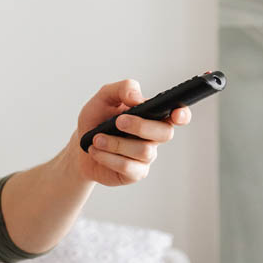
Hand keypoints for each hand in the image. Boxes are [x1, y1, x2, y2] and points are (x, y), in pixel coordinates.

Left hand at [74, 79, 190, 185]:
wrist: (80, 147)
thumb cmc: (96, 121)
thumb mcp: (104, 98)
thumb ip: (123, 89)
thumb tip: (138, 98)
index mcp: (152, 115)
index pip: (178, 115)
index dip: (182, 115)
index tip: (176, 114)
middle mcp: (153, 136)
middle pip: (165, 133)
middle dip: (141, 126)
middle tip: (118, 122)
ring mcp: (146, 157)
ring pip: (143, 151)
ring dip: (116, 143)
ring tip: (97, 139)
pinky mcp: (135, 173)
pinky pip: (128, 167)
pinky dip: (108, 158)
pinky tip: (96, 151)